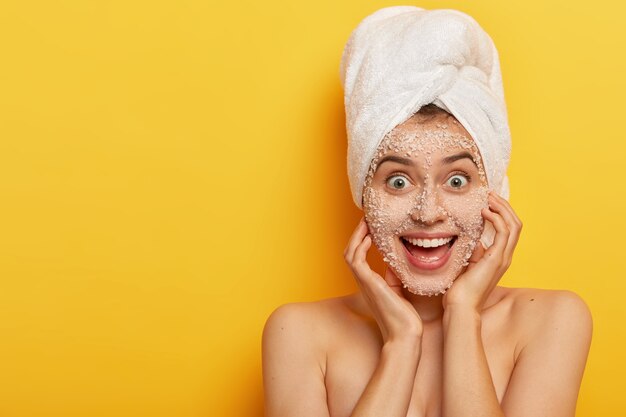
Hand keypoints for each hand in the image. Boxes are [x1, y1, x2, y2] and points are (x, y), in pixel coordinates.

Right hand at [344, 217, 422, 343]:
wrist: (405, 335)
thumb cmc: (404, 317)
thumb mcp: (399, 289)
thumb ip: (393, 274)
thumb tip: (395, 259)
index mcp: (370, 282)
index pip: (358, 255)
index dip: (361, 239)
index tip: (371, 225)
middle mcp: (364, 281)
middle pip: (350, 251)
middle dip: (356, 233)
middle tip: (366, 218)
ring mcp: (365, 283)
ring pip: (350, 254)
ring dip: (356, 236)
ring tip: (365, 222)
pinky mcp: (369, 284)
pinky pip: (356, 261)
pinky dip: (360, 247)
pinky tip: (369, 238)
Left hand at [442, 191, 522, 311]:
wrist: (460, 306)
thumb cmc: (460, 289)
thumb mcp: (468, 264)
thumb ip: (474, 252)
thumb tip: (474, 239)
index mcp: (499, 257)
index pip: (509, 229)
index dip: (502, 212)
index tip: (488, 201)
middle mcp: (505, 256)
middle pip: (516, 224)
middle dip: (505, 206)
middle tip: (490, 194)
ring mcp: (503, 257)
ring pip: (514, 225)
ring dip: (503, 208)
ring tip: (489, 198)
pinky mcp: (496, 258)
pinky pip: (505, 232)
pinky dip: (497, 218)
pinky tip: (485, 211)